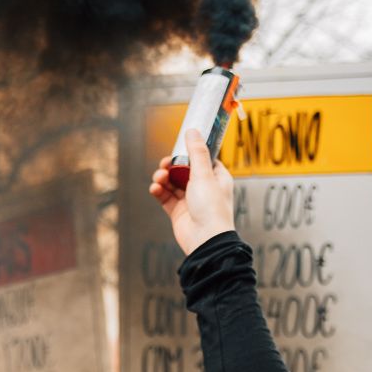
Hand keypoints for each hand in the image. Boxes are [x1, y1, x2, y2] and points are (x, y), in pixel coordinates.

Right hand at [148, 128, 236, 255]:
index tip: (179, 146)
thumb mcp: (204, 174)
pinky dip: (159, 191)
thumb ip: (196, 152)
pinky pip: (165, 197)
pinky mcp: (178, 212)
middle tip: (164, 164)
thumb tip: (193, 130)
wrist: (205, 240)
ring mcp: (190, 200)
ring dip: (163, 177)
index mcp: (217, 177)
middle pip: (184, 169)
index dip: (191, 152)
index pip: (204, 159)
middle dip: (171, 165)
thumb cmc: (211, 208)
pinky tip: (155, 188)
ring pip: (172, 182)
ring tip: (159, 178)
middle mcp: (204, 188)